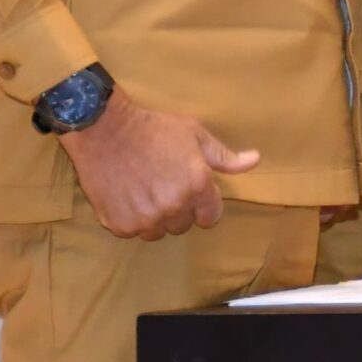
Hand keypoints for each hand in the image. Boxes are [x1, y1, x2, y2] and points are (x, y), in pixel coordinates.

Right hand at [62, 95, 258, 239]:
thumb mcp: (195, 135)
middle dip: (180, 210)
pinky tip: (128, 196)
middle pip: (183, 225)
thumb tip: (255, 160)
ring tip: (146, 191)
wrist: (106, 130)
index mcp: (197, 186)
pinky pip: (134, 231)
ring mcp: (146, 218)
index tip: (193, 194)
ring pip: (159, 231)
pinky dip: (133, 219)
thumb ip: (225, 156)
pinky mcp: (120, 224)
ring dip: (156, 217)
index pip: (210, 217)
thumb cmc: (154, 129)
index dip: (204, 206)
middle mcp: (174, 206)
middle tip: (166, 186)